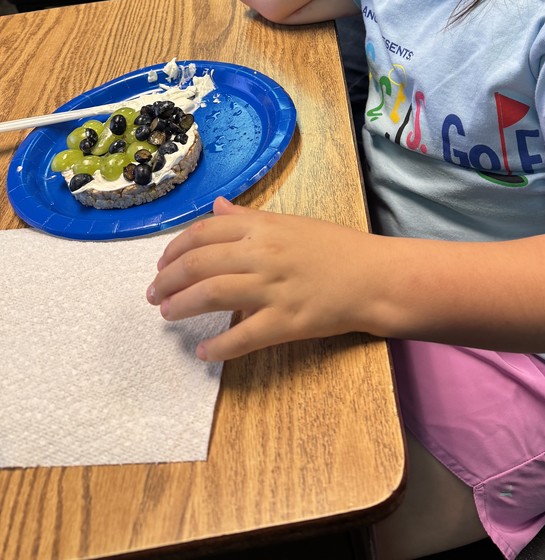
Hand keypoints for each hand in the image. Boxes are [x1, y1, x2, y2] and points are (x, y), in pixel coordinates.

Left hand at [146, 197, 379, 360]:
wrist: (374, 277)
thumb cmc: (337, 248)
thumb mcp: (291, 223)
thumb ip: (250, 217)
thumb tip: (216, 207)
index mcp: (264, 226)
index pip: (204, 232)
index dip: (175, 249)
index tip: (162, 264)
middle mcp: (263, 253)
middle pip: (199, 264)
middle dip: (167, 280)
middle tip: (154, 294)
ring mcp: (273, 288)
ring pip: (211, 295)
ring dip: (181, 306)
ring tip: (167, 314)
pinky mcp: (286, 321)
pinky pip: (241, 337)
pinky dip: (217, 347)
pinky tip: (203, 352)